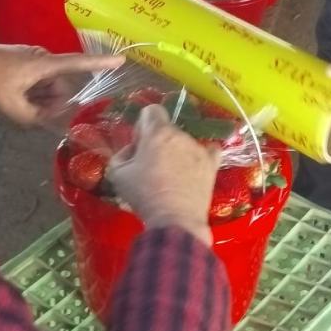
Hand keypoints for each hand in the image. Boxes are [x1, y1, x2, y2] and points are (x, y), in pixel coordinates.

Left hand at [0, 38, 123, 125]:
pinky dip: (31, 93)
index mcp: (43, 64)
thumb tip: (46, 119)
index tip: (121, 60)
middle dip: (51, 102)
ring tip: (17, 104)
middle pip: (61, 85)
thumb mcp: (10, 105)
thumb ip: (33, 117)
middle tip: (30, 112)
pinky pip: (38, 81)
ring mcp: (33, 60)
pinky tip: (14, 98)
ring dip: (39, 99)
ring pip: (49, 86)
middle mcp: (42, 58)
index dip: (100, 64)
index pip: (77, 64)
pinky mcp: (24, 63)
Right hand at [108, 104, 218, 244]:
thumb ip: (122, 154)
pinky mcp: (212, 164)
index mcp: (158, 133)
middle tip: (151, 165)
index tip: (140, 145)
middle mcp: (181, 135)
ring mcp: (199, 149)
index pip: (151, 110)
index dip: (143, 125)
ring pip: (184, 142)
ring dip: (176, 152)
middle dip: (158, 142)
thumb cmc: (144, 195)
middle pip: (168, 129)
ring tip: (171, 177)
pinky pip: (209, 150)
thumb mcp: (118, 174)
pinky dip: (201, 156)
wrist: (174, 220)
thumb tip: (134, 150)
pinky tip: (194, 168)